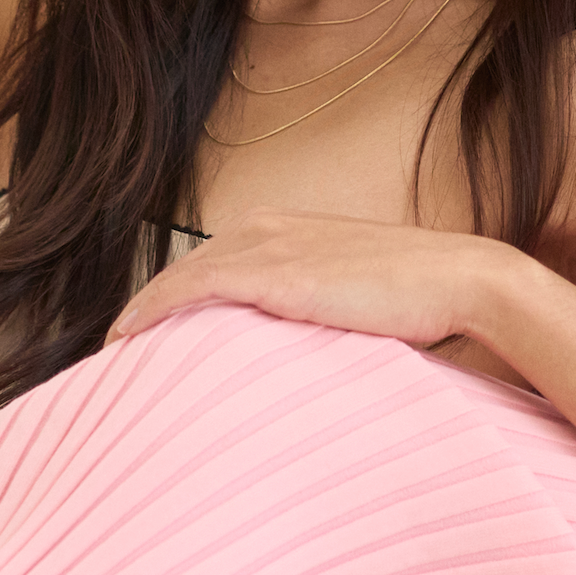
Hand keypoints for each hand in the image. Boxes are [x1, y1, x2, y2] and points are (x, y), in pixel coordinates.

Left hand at [104, 207, 514, 350]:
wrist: (458, 278)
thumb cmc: (418, 292)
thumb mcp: (355, 286)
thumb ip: (316, 297)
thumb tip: (298, 336)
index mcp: (290, 225)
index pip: (212, 258)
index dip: (176, 293)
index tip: (152, 331)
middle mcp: (273, 225)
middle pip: (189, 265)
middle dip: (154, 303)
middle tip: (123, 349)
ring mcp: (273, 244)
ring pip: (184, 275)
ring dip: (146, 308)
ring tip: (117, 348)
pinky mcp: (276, 272)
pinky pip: (196, 287)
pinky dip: (156, 306)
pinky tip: (129, 332)